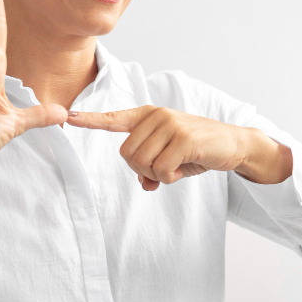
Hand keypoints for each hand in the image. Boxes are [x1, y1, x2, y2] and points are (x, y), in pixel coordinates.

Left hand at [64, 106, 247, 190]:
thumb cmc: (198, 149)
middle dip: (143, 170)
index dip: (91, 120)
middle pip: (127, 155)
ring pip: (142, 163)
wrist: (233, 144)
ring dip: (158, 175)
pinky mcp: (184, 139)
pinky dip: (169, 178)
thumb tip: (144, 185)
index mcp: (149, 117)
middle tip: (165, 169)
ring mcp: (170, 125)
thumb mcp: (172, 158)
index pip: (114, 118)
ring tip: (177, 167)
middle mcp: (157, 116)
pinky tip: (183, 169)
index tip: (68, 117)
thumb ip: (152, 168)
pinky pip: (161, 170)